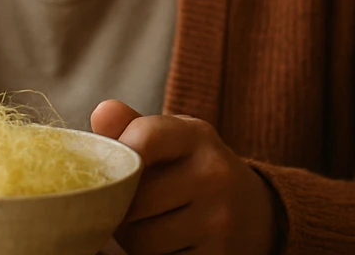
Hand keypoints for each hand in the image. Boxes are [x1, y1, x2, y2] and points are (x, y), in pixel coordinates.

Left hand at [91, 101, 279, 254]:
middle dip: (120, 207)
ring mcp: (219, 219)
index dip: (116, 154)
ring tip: (146, 224)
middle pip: (135, 200)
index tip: (109, 168)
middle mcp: (214, 174)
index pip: (145, 137)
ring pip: (143, 239)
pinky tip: (167, 243)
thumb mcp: (173, 140)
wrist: (253, 212)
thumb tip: (102, 112)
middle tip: (125, 204)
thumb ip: (134, 127)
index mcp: (197, 136)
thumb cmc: (194, 170)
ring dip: (133, 237)